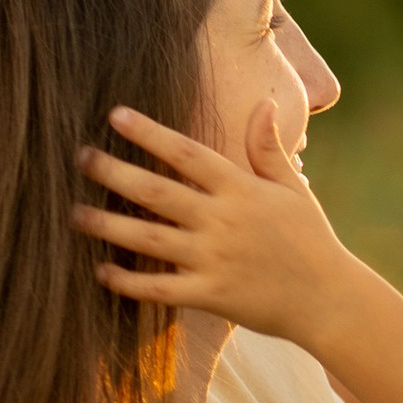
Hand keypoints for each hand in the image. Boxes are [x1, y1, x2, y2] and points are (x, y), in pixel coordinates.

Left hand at [76, 101, 357, 347]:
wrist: (328, 300)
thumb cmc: (310, 240)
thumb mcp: (293, 188)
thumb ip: (268, 148)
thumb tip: (263, 102)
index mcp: (241, 189)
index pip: (187, 153)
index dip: (150, 133)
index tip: (115, 115)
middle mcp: (222, 221)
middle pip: (156, 192)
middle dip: (114, 172)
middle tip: (80, 157)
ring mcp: (214, 260)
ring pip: (148, 239)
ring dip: (107, 224)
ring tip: (74, 213)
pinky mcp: (210, 296)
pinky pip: (160, 289)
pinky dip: (128, 282)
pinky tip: (100, 270)